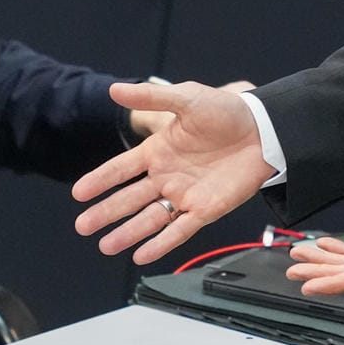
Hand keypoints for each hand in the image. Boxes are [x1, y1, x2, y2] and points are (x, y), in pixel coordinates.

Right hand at [73, 82, 275, 264]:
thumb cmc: (226, 111)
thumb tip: (115, 89)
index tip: (78, 193)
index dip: (100, 180)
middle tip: (82, 227)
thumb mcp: (186, 98)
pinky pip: (179, 231)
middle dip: (105, 213)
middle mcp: (167, 176)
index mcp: (159, 150)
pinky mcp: (206, 210)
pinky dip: (161, 244)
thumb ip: (151, 98)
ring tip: (104, 247)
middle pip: (129, 199)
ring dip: (127, 233)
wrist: (265, 130)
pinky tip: (141, 255)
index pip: (121, 169)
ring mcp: (185, 195)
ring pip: (149, 219)